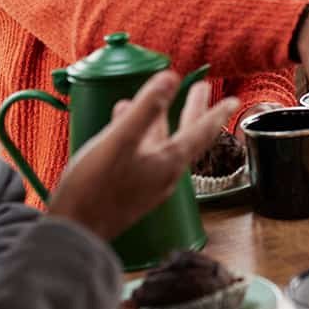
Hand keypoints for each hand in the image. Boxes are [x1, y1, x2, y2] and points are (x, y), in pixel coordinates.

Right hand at [48, 70, 237, 240]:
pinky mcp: (129, 189)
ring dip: (161, 119)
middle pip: (185, 135)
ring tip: (157, 98)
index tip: (233, 100)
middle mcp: (164, 174)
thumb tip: (170, 77)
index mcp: (168, 162)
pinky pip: (142, 153)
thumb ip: (146, 109)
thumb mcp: (120, 141)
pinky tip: (122, 122)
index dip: (216, 113)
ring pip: (161, 143)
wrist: (75, 232)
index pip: (200, 132)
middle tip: (202, 88)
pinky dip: (139, 133)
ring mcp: (147, 183)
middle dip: (193, 110)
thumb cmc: (95, 188)